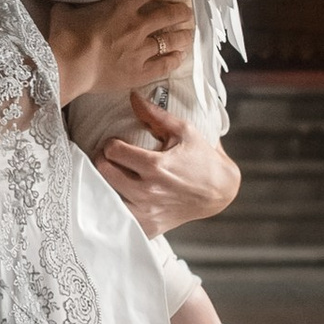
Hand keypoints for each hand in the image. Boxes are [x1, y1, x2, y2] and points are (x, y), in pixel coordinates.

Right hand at [48, 0, 188, 105]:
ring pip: (173, 40)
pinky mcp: (139, 72)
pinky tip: (180, 57)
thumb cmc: (64, 37)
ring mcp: (141, 50)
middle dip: (182, 11)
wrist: (66, 66)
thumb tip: (67, 2)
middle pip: (171, 14)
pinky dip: (175, 59)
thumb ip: (74, 4)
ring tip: (188, 33)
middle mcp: (137, 25)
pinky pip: (165, 65)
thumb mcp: (66, 10)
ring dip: (183, 35)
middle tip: (186, 11)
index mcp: (122, 5)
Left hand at [96, 95, 239, 232]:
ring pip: (106, 198)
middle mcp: (148, 191)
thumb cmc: (202, 159)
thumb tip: (133, 96)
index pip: (112, 151)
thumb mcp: (184, 131)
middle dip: (103, 160)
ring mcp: (147, 212)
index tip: (116, 143)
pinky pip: (120, 220)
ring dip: (105, 185)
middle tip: (111, 158)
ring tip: (112, 177)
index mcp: (155, 166)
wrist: (220, 191)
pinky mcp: (149, 227)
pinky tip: (120, 198)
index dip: (110, 143)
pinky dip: (116, 209)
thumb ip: (155, 114)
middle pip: (103, 172)